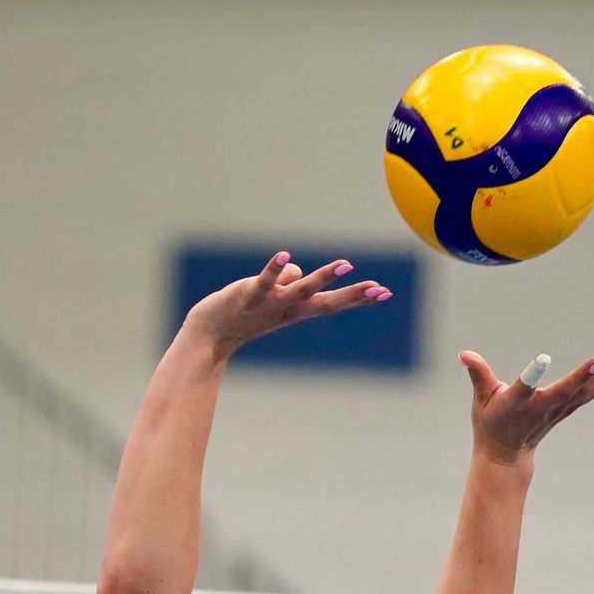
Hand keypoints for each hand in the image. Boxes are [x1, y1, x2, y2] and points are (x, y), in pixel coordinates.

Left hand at [183, 252, 391, 361]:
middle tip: (379, 289)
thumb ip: (287, 283)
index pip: (333, 304)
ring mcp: (271, 302)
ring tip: (345, 264)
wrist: (207, 338)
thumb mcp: (271, 299)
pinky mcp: (249, 294)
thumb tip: (296, 271)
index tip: (385, 293)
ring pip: (302, 288)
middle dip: (354, 295)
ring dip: (324, 277)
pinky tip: (284, 255)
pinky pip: (265, 280)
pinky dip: (275, 268)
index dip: (358, 299)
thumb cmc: (241, 318)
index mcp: (296, 312)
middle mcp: (288, 309)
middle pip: (327, 301)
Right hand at [461, 346, 593, 466]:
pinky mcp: (567, 409)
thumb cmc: (491, 423)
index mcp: (516, 403)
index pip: (525, 386)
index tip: (543, 358)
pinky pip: (590, 393)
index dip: (533, 372)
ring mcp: (557, 411)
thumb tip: (464, 353)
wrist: (506, 456)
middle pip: (566, 390)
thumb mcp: (480, 399)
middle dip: (585, 375)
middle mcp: (541, 408)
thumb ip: (477, 374)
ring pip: (585, 392)